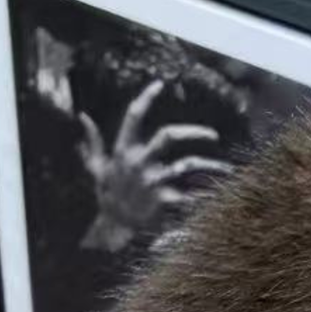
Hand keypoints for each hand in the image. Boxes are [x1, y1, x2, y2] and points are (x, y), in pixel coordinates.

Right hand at [77, 80, 231, 252]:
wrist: (114, 226)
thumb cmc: (107, 194)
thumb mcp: (96, 167)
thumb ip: (93, 141)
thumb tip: (83, 116)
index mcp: (124, 150)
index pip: (134, 116)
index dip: (146, 98)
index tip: (159, 85)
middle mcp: (139, 161)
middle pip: (168, 135)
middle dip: (194, 131)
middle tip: (214, 134)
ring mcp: (152, 180)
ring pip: (187, 164)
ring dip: (211, 164)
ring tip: (227, 167)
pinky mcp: (163, 199)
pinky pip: (190, 193)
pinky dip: (207, 192)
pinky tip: (222, 191)